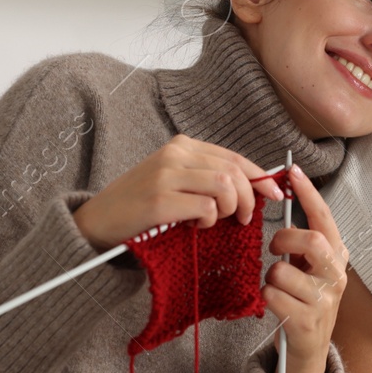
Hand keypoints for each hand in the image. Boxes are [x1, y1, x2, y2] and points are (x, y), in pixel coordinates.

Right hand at [74, 135, 283, 250]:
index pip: (234, 157)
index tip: (275, 194)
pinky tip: (194, 227)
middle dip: (248, 198)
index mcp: (181, 146)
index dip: (260, 176)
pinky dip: (209, 221)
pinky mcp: (159, 201)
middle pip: (234, 172)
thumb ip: (207, 178)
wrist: (96, 222)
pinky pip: (205, 209)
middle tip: (242, 219)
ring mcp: (166, 176)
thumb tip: (254, 187)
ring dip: (228, 210)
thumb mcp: (175, 181)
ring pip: (225, 187)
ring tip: (213, 221)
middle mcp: (175, 154)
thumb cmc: (140, 205)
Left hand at [263, 166, 348, 372]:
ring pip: (282, 272)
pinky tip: (275, 305)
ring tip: (277, 287)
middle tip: (274, 248)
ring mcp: (324, 301)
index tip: (293, 172)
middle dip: (284, 239)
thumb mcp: (310, 269)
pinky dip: (265, 298)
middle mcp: (336, 276)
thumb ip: (303, 241)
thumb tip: (284, 199)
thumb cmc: (304, 301)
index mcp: (337, 257)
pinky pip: (272, 296)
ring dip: (270, 278)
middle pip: (312, 241)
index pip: (324, 218)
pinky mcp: (307, 322)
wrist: (309, 350)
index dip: (308, 193)